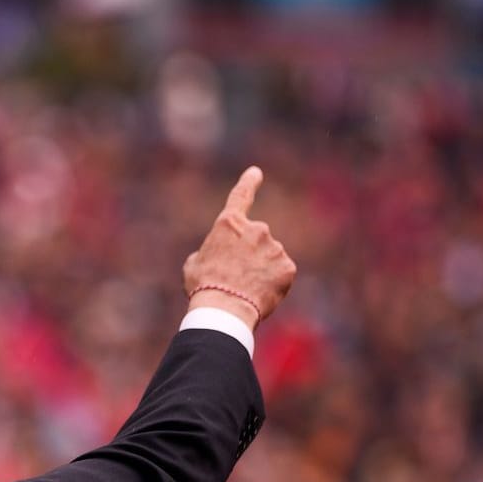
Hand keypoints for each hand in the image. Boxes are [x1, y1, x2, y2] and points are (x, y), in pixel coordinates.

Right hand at [183, 166, 297, 329]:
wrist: (224, 309)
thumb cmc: (203, 286)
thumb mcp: (195, 264)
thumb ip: (212, 251)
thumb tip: (221, 255)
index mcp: (228, 224)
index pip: (240, 197)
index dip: (249, 183)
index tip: (256, 172)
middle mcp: (256, 229)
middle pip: (255, 239)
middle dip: (249, 254)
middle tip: (234, 277)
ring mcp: (274, 247)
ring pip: (269, 257)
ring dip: (260, 270)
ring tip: (244, 290)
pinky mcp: (287, 266)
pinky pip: (281, 273)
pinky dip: (272, 283)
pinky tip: (259, 294)